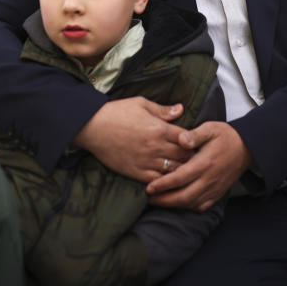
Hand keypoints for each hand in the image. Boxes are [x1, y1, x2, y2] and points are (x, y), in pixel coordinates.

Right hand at [73, 97, 190, 182]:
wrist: (93, 126)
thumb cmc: (117, 112)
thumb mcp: (141, 104)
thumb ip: (163, 110)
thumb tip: (181, 109)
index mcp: (159, 128)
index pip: (187, 138)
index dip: (193, 141)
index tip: (194, 142)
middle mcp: (156, 147)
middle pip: (184, 156)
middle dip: (191, 156)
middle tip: (194, 157)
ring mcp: (146, 161)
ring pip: (174, 171)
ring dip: (180, 170)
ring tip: (184, 169)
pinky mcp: (136, 172)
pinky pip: (157, 181)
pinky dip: (165, 181)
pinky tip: (168, 180)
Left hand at [146, 121, 251, 211]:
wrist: (246, 148)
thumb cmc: (226, 136)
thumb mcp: (210, 128)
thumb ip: (195, 134)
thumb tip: (181, 139)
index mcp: (205, 163)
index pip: (180, 178)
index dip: (164, 184)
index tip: (150, 187)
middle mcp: (209, 179)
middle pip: (184, 196)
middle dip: (165, 199)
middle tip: (150, 198)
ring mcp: (214, 188)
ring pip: (192, 203)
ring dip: (174, 205)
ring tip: (159, 201)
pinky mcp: (218, 193)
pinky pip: (202, 206)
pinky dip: (188, 207)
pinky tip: (179, 203)